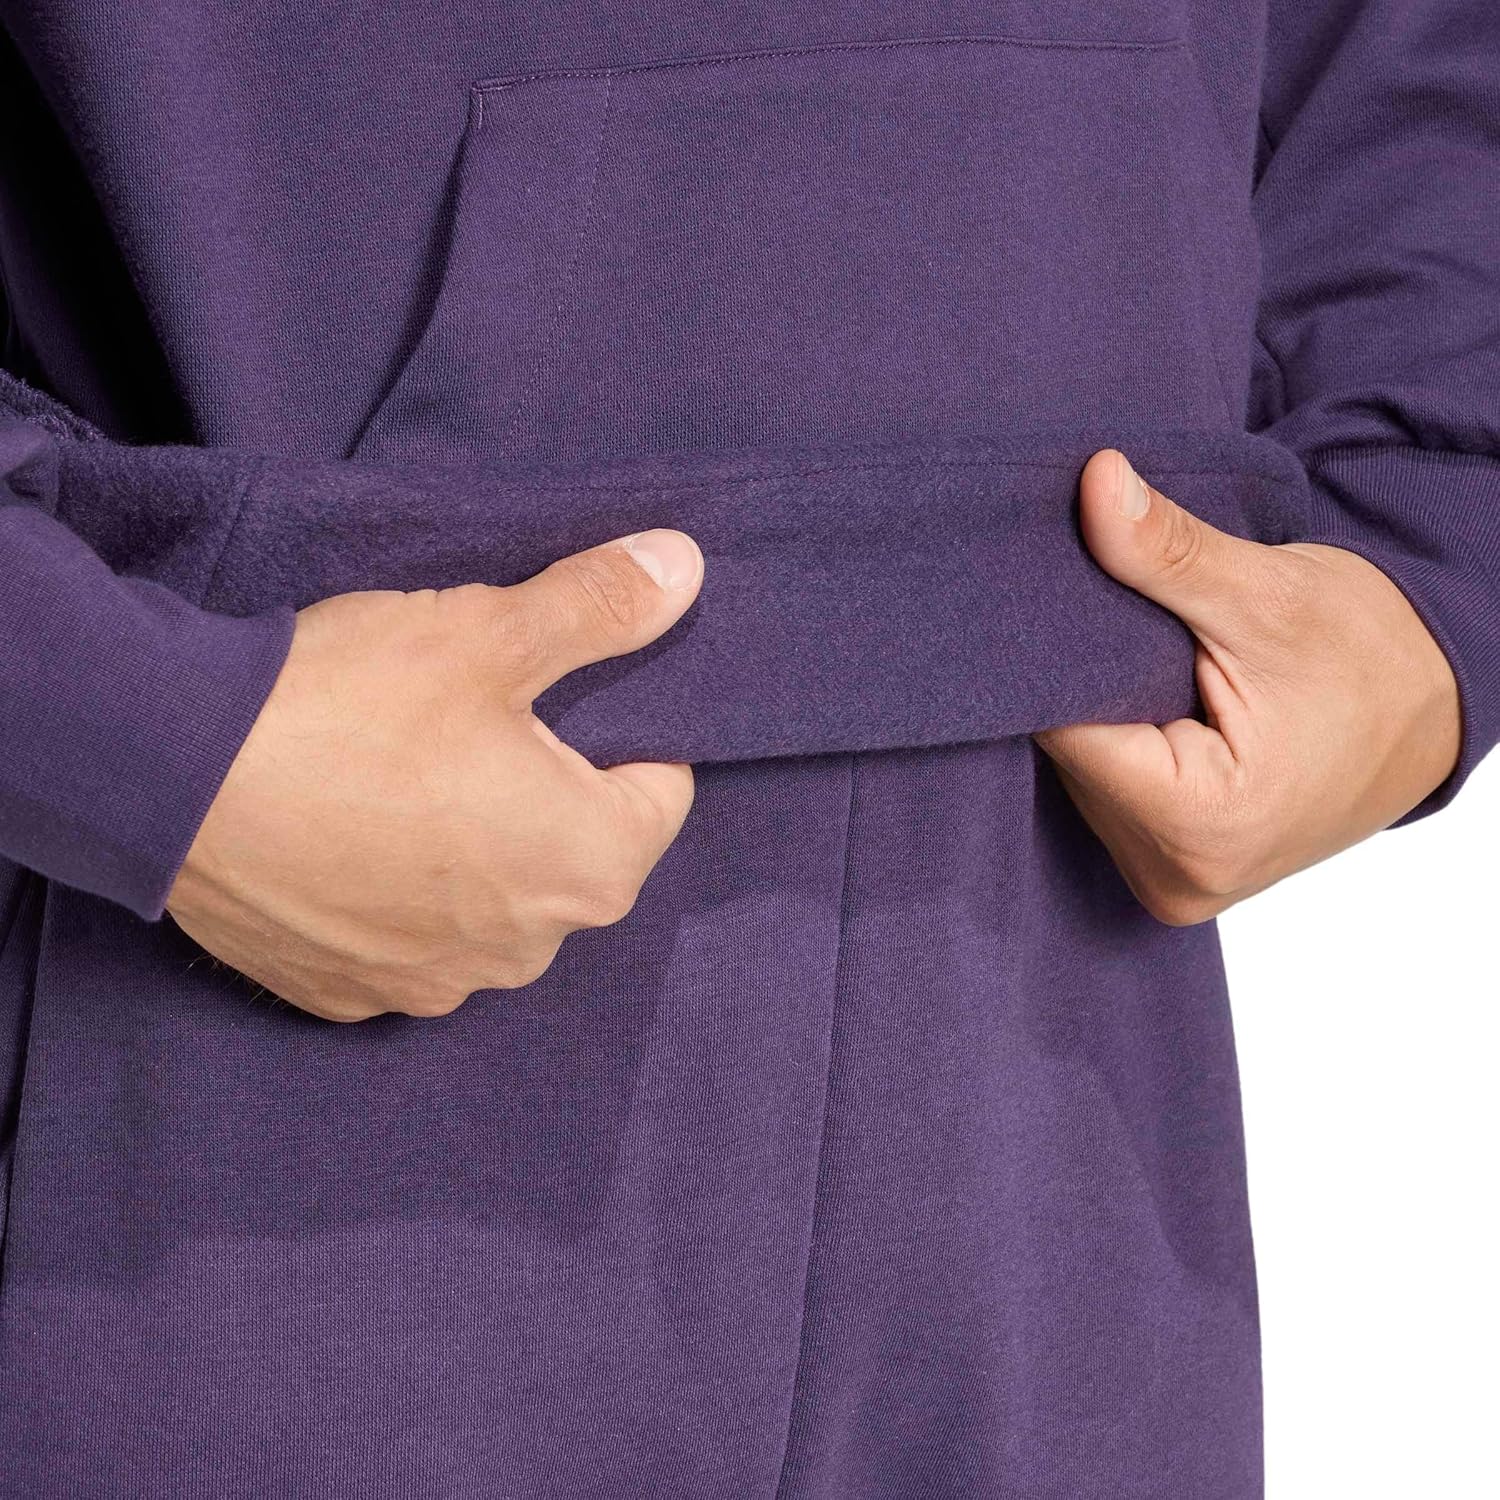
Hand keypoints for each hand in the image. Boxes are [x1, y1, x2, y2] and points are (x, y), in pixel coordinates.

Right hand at [166, 530, 703, 1020]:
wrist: (166, 775)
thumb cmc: (349, 705)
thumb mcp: (490, 632)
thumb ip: (601, 607)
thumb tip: (685, 569)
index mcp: (591, 867)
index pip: (659, 791)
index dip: (620, 732)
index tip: (553, 698)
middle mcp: (529, 950)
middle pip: (574, 850)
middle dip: (543, 791)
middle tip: (464, 724)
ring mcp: (435, 983)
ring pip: (491, 899)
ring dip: (469, 849)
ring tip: (397, 776)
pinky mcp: (351, 994)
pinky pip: (408, 937)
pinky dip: (395, 893)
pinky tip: (345, 835)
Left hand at [1035, 449, 1460, 924]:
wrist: (1432, 710)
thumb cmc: (1367, 655)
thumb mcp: (1267, 593)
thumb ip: (1167, 550)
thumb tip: (1096, 481)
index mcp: (1199, 824)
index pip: (1063, 727)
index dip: (1054, 655)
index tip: (1062, 596)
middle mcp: (1175, 878)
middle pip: (1068, 759)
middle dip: (1080, 684)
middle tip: (1113, 620)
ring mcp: (1173, 886)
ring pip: (1082, 779)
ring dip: (1098, 717)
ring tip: (1148, 664)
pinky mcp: (1173, 876)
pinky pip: (1107, 798)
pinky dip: (1118, 746)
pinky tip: (1151, 704)